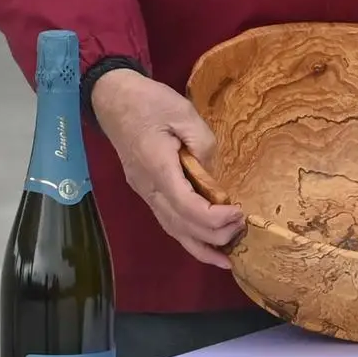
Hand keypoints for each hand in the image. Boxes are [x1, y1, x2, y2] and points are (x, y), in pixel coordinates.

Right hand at [90, 67, 241, 266]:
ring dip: (200, 246)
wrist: (113, 98)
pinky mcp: (147, 189)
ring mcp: (145, 191)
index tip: (239, 212)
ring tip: (227, 258)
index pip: (186, 206)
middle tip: (243, 227)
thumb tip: (214, 173)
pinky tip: (204, 243)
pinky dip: (187, 235)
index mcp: (157, 168)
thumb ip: (202, 143)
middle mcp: (148, 187)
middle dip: (213, 234)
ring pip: (171, 229)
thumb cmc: (149, 102)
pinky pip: (167, 219)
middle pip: (180, 225)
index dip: (214, 218)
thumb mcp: (183, 113)